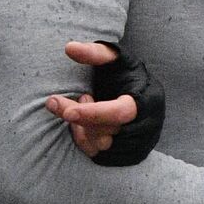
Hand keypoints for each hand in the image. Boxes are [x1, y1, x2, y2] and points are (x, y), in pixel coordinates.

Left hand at [45, 41, 138, 157]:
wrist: (146, 96)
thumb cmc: (127, 76)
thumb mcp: (117, 59)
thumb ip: (96, 52)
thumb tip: (69, 48)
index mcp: (147, 99)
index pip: (121, 112)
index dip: (94, 113)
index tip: (68, 111)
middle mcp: (148, 124)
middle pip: (106, 131)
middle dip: (78, 118)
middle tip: (55, 102)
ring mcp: (141, 142)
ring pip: (101, 146)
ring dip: (81, 130)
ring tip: (78, 111)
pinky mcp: (131, 154)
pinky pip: (100, 156)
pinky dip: (85, 141)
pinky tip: (82, 125)